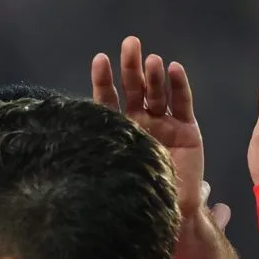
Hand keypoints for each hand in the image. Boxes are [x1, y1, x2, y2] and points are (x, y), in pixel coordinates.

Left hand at [92, 36, 205, 215]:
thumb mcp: (111, 169)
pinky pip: (183, 103)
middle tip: (130, 44)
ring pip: (157, 93)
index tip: (100, 60)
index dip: (103, 80)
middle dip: (130, 66)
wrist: (168, 215)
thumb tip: (71, 126)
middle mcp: (139, 123)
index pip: (107, 100)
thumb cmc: (133, 197)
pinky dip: (179, 85)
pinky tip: (173, 69)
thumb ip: (100, 147)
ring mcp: (164, 124)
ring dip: (154, 75)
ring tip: (151, 60)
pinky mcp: (187, 130)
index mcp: (117, 131)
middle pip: (133, 89)